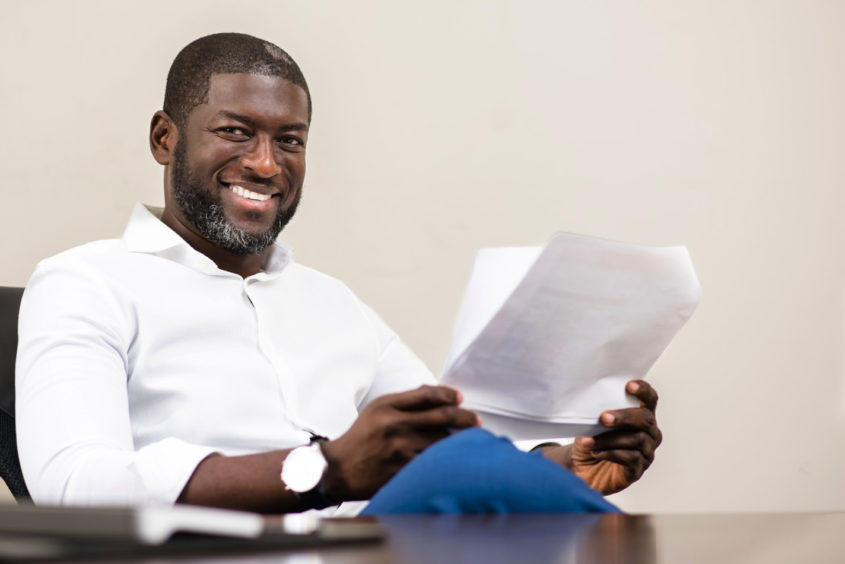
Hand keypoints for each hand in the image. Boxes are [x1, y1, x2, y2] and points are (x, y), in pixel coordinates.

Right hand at [320, 385, 479, 500]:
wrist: (338, 469)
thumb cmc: (360, 437)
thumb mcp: (377, 409)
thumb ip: (405, 400)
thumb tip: (436, 393)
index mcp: (387, 407)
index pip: (427, 394)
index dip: (448, 394)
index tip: (460, 398)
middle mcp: (395, 426)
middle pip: (442, 417)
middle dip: (465, 418)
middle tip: (476, 421)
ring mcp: (400, 450)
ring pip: (442, 443)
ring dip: (460, 442)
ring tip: (471, 441)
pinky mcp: (402, 471)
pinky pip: (433, 464)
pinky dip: (446, 461)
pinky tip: (455, 460)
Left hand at [543, 380, 661, 494]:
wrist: (581, 467)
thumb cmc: (591, 440)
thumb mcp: (592, 422)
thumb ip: (599, 411)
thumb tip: (593, 401)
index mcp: (641, 415)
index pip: (650, 399)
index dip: (643, 391)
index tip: (628, 386)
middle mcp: (650, 433)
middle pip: (645, 420)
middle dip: (624, 417)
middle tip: (604, 418)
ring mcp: (646, 452)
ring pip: (636, 440)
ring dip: (609, 438)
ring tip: (589, 441)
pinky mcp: (637, 470)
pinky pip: (630, 458)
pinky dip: (610, 453)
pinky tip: (596, 452)